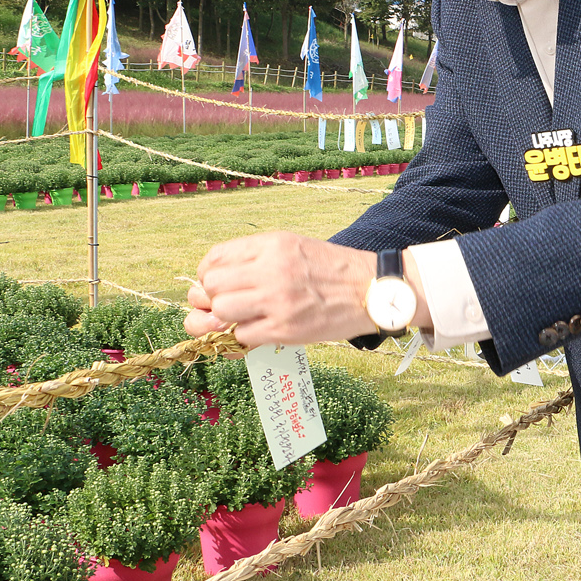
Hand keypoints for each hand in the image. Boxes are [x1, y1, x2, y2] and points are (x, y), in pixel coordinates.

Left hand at [184, 232, 378, 346]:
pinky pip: (241, 335)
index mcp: (273, 245)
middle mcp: (272, 270)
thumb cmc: (332, 268)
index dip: (207, 274)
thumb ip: (255, 258)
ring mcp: (278, 301)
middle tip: (223, 303)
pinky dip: (244, 335)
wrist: (373, 289)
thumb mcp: (293, 246)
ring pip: (221, 312)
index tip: (216, 283)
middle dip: (210, 297)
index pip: (215, 259)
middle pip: (211, 287)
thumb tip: (214, 281)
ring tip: (238, 317)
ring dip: (223, 318)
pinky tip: (258, 328)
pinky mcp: (285, 329)